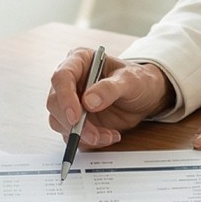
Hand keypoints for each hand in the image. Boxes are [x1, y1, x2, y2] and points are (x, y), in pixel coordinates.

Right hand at [44, 47, 175, 148]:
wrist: (145, 97)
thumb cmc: (138, 80)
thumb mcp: (130, 80)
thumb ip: (110, 88)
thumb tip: (88, 101)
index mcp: (80, 61)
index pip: (62, 77)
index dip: (64, 97)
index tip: (76, 117)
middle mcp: (71, 81)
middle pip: (55, 103)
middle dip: (73, 123)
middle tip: (94, 135)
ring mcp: (71, 102)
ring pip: (60, 122)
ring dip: (83, 135)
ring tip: (109, 135)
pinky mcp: (75, 120)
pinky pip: (71, 134)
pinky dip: (88, 141)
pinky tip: (108, 136)